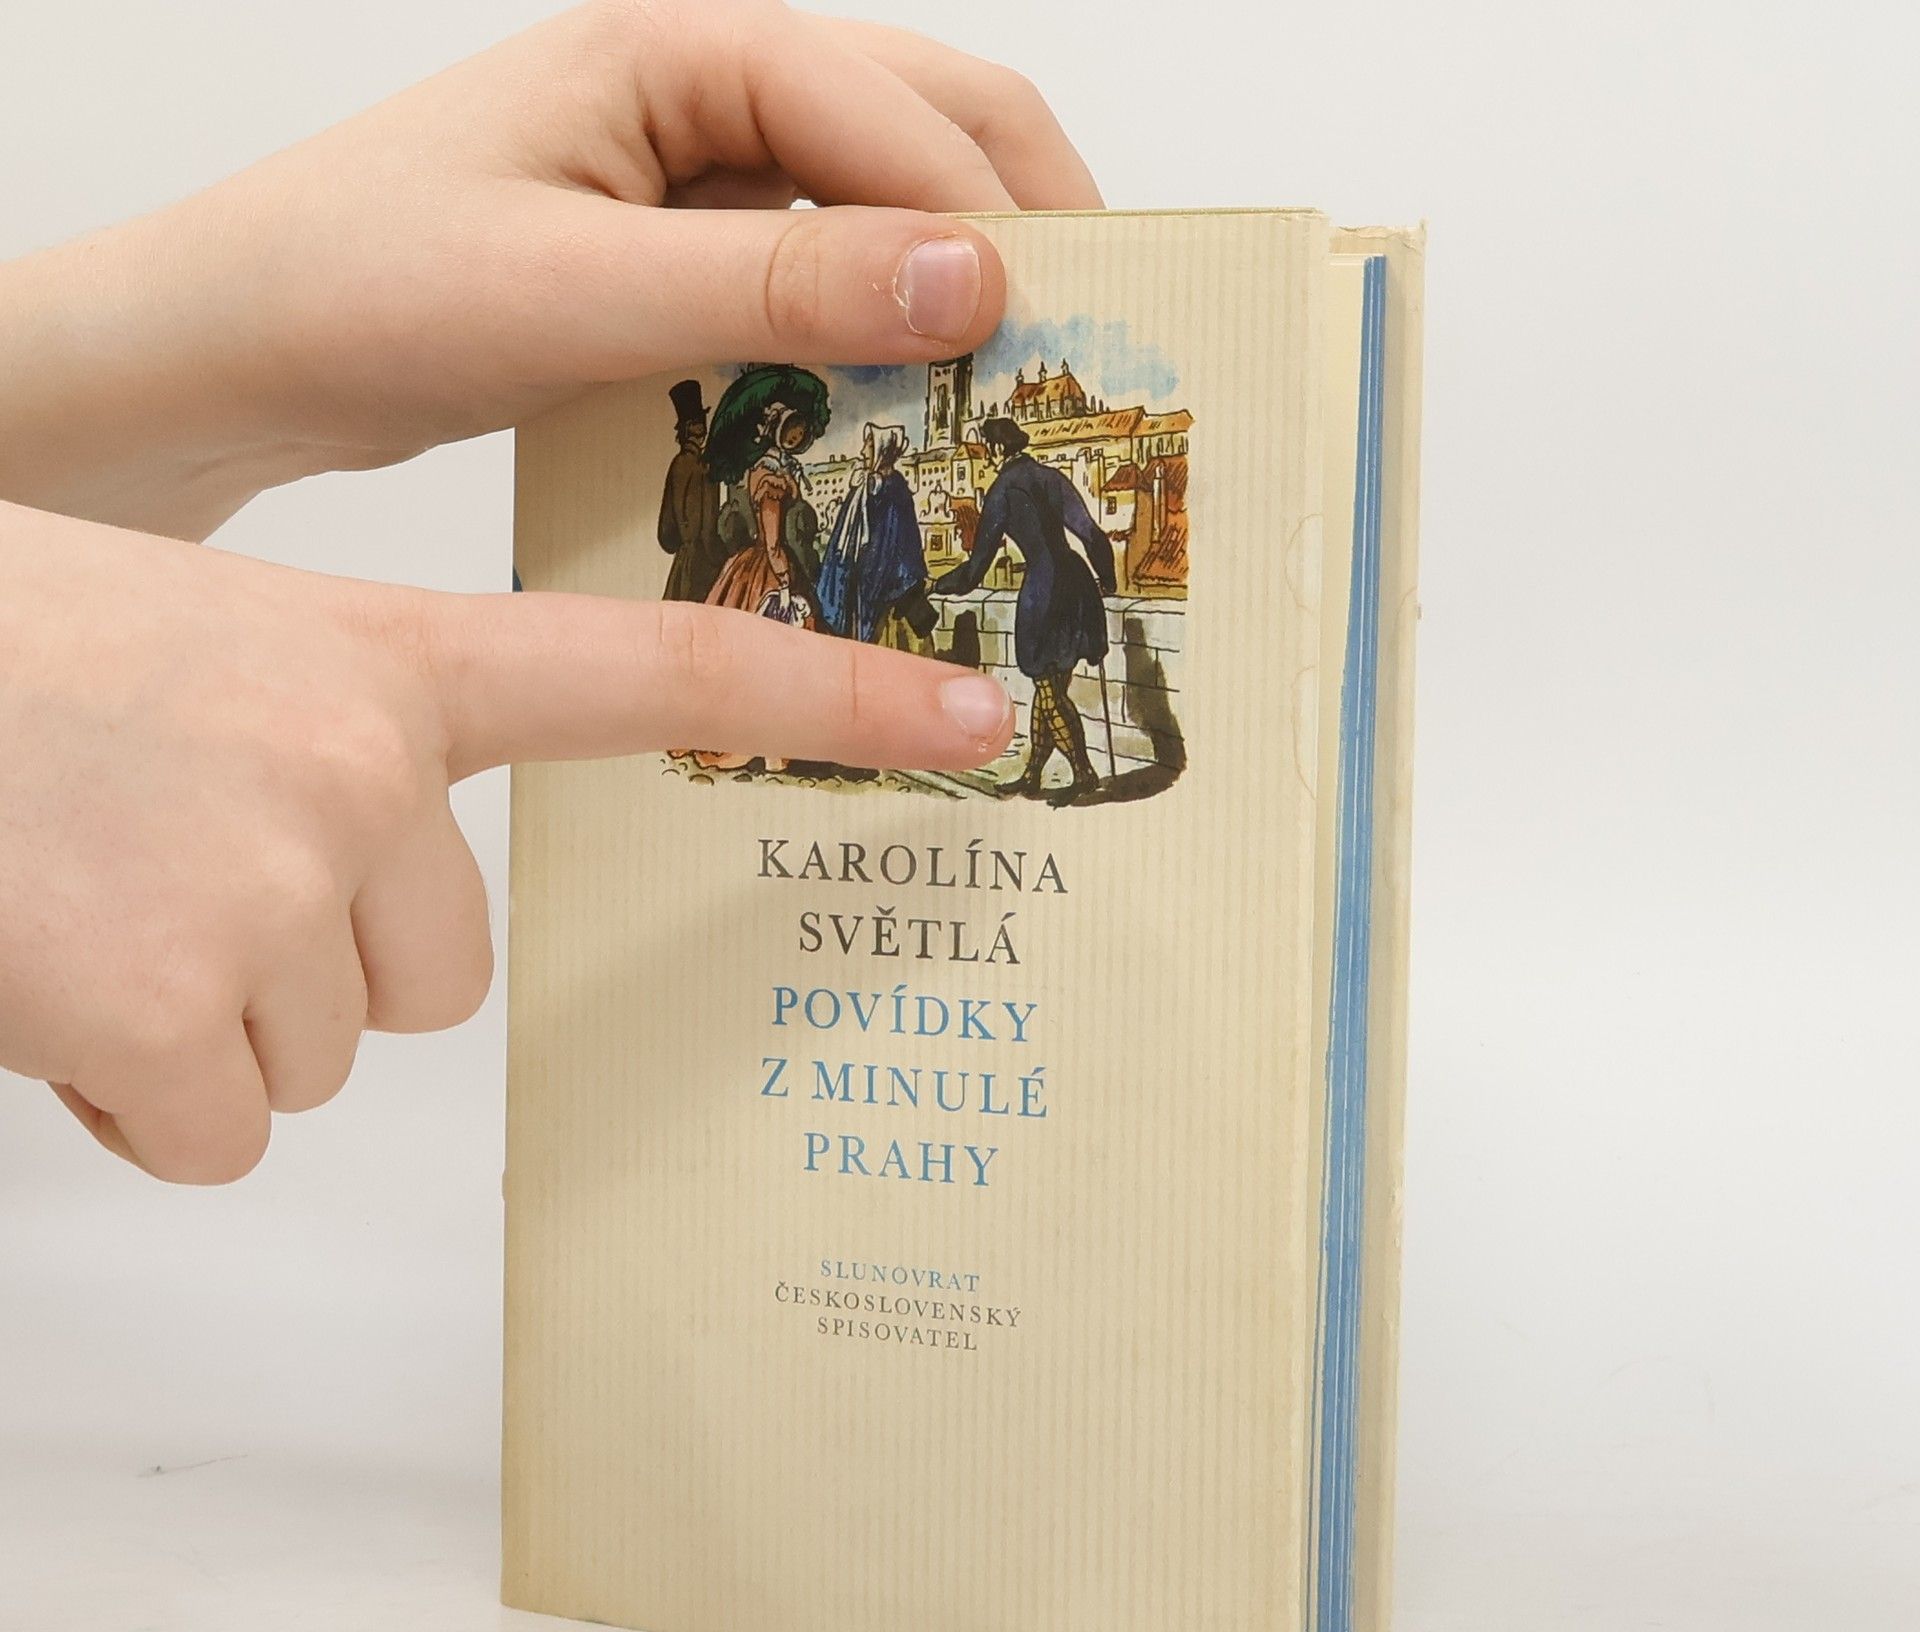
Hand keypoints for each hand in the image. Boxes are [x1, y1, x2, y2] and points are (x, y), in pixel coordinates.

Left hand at [0, 1, 1099, 537]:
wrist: (234, 351)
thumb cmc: (362, 288)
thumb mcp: (577, 292)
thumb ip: (774, 287)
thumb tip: (971, 281)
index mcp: (682, 47)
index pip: (896, 108)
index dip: (991, 217)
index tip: (1060, 336)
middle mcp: (705, 92)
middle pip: (925, 131)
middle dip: (1015, 229)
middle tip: (1087, 354)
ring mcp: (697, 175)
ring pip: (883, 210)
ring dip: (951, 290)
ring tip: (1013, 393)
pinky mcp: (680, 259)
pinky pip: (820, 281)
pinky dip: (875, 337)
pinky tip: (899, 412)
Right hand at [0, 501, 1015, 1181]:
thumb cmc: (9, 671)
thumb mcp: (209, 659)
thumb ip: (339, 755)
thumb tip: (373, 916)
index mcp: (377, 657)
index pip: (659, 668)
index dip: (833, 698)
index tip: (979, 722)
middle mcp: (357, 764)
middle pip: (440, 968)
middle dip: (316, 959)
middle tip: (165, 873)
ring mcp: (272, 887)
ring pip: (325, 1049)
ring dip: (210, 1014)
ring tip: (87, 902)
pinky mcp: (171, 1012)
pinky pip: (215, 1129)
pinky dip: (129, 1096)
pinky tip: (48, 984)